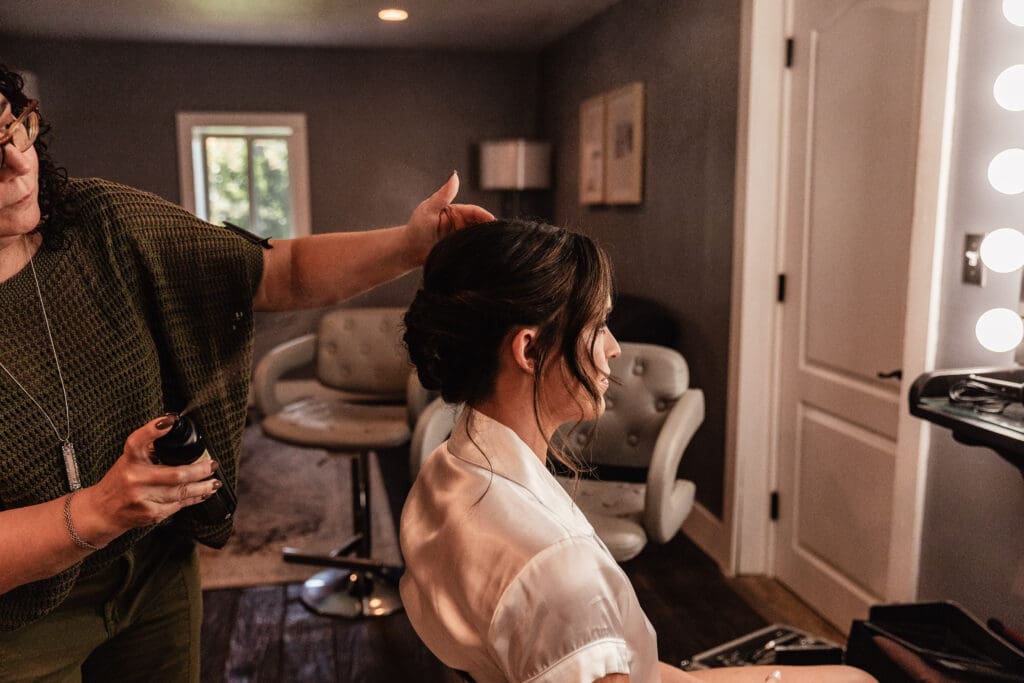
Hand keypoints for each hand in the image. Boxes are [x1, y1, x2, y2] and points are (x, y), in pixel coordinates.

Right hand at [78, 416, 221, 539]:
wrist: (102, 512)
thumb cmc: (119, 481)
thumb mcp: (129, 460)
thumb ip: (149, 448)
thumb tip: (174, 430)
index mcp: (129, 460)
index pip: (137, 441)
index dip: (153, 429)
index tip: (170, 421)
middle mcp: (134, 478)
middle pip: (175, 474)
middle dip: (200, 470)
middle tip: (213, 465)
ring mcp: (142, 498)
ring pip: (181, 492)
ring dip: (203, 487)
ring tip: (214, 482)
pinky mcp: (150, 514)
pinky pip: (178, 505)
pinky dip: (193, 499)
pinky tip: (202, 494)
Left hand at [404, 172, 494, 265]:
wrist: (409, 251)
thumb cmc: (416, 228)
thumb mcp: (429, 209)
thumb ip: (444, 194)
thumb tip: (454, 175)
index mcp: (456, 212)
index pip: (475, 212)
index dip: (485, 216)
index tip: (493, 222)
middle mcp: (461, 224)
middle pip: (480, 225)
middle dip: (489, 229)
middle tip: (498, 236)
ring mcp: (461, 238)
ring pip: (478, 238)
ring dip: (485, 241)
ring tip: (493, 246)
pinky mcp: (460, 250)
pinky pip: (472, 250)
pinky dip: (479, 251)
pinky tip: (484, 255)